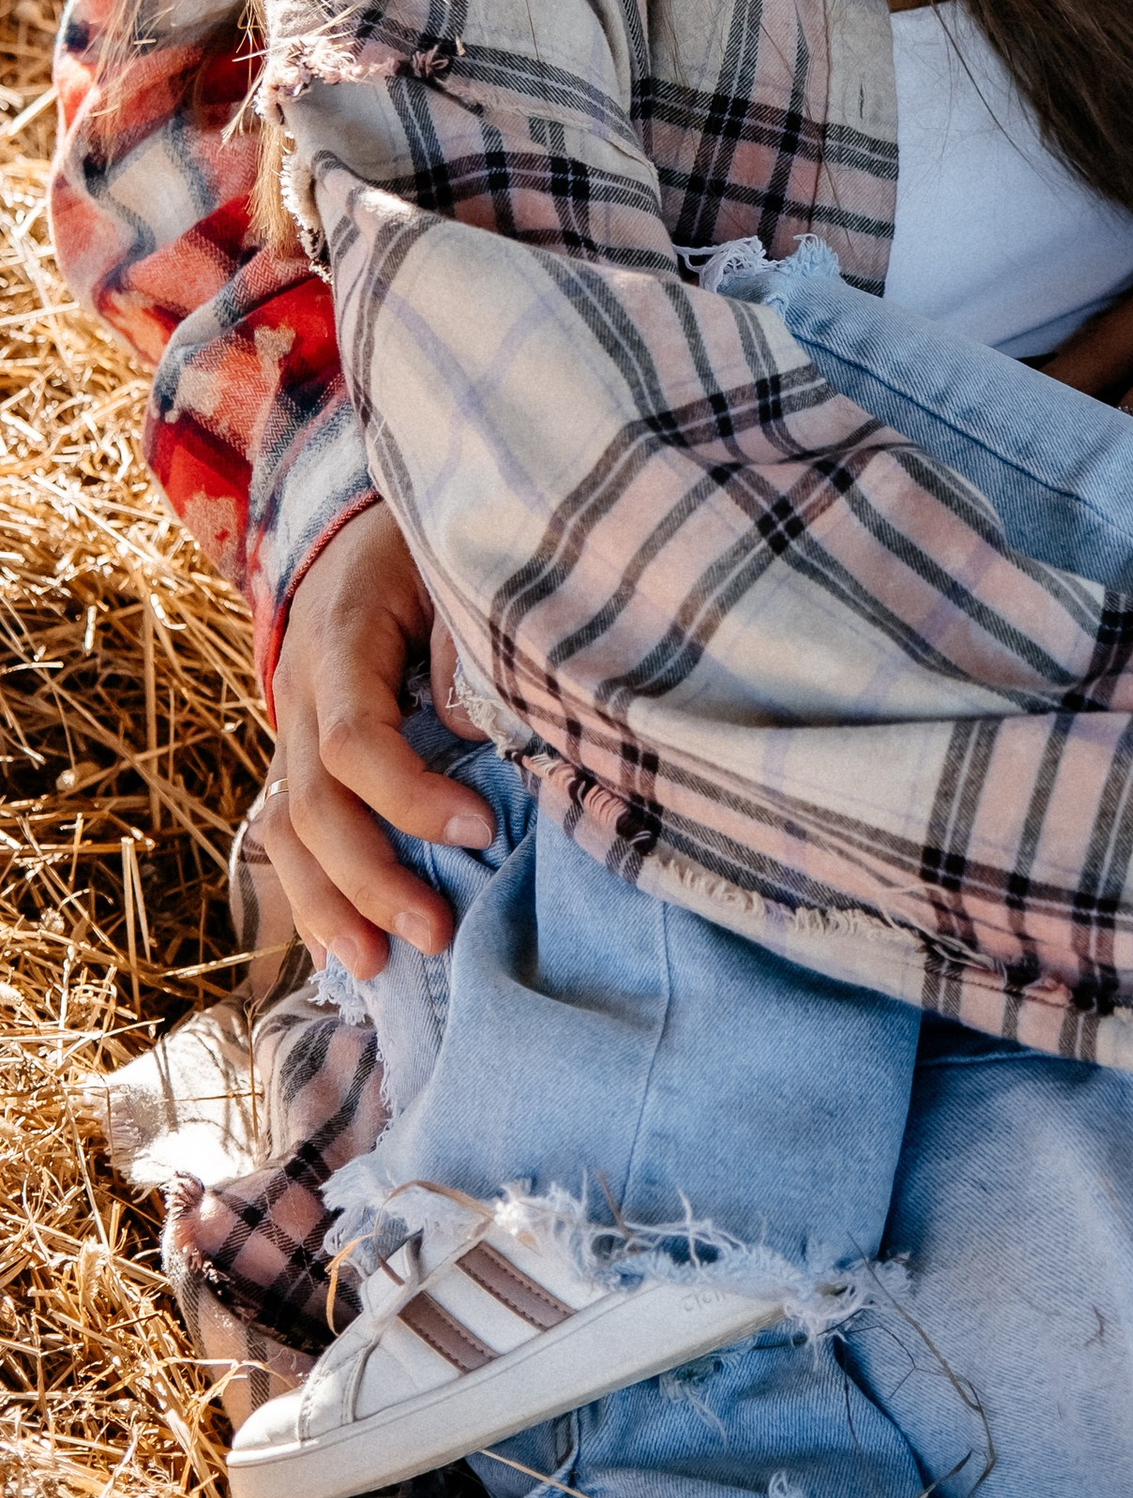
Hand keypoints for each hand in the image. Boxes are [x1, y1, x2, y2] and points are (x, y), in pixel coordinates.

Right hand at [260, 500, 493, 976]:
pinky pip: (289, 835)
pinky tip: (344, 949)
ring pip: (286, 832)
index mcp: (337, 643)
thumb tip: (462, 732)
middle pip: (313, 805)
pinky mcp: (301, 758)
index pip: (355, 739)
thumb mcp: (448, 566)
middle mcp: (299, 697)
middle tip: (436, 933)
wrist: (354, 530)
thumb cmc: (420, 548)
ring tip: (377, 967)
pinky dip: (313, 895)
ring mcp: (290, 731)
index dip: (410, 795)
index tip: (481, 827)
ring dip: (329, 906)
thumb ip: (461, 642)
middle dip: (370, 878)